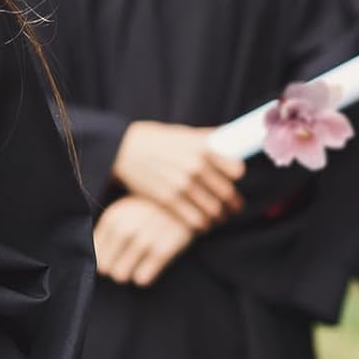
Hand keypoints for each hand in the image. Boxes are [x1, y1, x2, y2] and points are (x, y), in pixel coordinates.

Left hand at [94, 195, 192, 285]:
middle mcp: (124, 229)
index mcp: (111, 218)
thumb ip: (106, 233)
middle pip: (105, 268)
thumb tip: (96, 263)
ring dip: (128, 273)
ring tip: (138, 263)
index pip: (94, 253)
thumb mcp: (123, 213)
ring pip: (120, 275)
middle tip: (126, 261)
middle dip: (114, 267)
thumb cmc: (147, 211)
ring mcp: (143, 240)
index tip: (113, 257)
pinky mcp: (162, 250)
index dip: (102, 259)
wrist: (183, 201)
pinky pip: (141, 279)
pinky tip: (150, 266)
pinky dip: (143, 276)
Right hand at [111, 120, 244, 231]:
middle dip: (233, 204)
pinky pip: (196, 220)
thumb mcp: (181, 132)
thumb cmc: (153, 139)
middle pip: (228, 193)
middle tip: (233, 207)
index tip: (233, 180)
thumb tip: (230, 137)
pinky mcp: (168, 200)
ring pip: (214, 210)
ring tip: (218, 217)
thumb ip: (207, 138)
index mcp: (201, 147)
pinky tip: (202, 223)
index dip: (236, 177)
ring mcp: (182, 184)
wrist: (121, 149)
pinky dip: (203, 225)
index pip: (236, 170)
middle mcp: (195, 166)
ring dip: (220, 217)